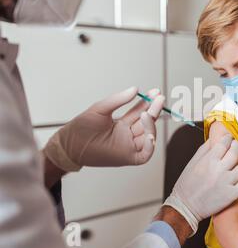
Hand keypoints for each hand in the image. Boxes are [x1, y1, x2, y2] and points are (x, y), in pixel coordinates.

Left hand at [44, 87, 164, 171]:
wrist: (68, 145)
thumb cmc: (80, 128)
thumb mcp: (100, 109)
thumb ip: (118, 100)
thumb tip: (135, 89)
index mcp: (122, 125)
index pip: (140, 112)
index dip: (148, 103)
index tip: (155, 92)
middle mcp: (127, 136)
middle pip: (147, 123)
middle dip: (154, 110)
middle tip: (159, 98)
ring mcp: (128, 147)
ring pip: (148, 137)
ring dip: (151, 125)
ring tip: (148, 113)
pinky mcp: (128, 158)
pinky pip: (145, 154)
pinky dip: (150, 146)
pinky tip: (149, 135)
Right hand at [164, 135, 237, 235]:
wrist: (186, 207)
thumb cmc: (187, 185)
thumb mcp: (192, 163)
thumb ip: (205, 149)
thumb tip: (214, 139)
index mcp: (208, 161)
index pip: (224, 143)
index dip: (228, 139)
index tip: (228, 139)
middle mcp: (218, 170)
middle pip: (235, 152)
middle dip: (236, 146)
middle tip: (235, 147)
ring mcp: (226, 183)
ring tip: (234, 165)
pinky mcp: (231, 195)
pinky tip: (235, 179)